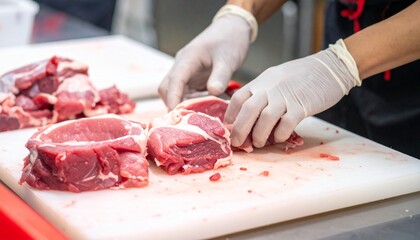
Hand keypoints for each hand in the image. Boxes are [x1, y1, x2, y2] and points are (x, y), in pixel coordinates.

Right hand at [159, 15, 251, 109]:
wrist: (232, 30)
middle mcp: (182, 66)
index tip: (176, 114)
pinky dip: (193, 101)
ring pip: (175, 92)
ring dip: (185, 104)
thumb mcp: (228, 59)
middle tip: (190, 119)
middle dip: (174, 104)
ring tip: (204, 111)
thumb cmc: (229, 41)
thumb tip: (213, 92)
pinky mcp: (191, 77)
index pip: (174, 80)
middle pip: (167, 88)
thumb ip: (221, 76)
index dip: (173, 98)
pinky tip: (207, 105)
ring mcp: (185, 72)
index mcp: (188, 59)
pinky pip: (186, 93)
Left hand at [224, 40, 360, 147]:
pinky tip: (279, 138)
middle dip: (239, 130)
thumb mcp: (275, 78)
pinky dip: (280, 135)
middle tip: (237, 143)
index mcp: (261, 81)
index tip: (229, 128)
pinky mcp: (302, 106)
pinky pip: (286, 124)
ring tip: (259, 143)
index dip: (231, 115)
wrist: (330, 67)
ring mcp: (286, 97)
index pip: (238, 98)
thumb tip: (247, 114)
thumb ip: (261, 93)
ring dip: (259, 136)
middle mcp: (270, 88)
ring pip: (265, 119)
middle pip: (248, 111)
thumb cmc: (302, 75)